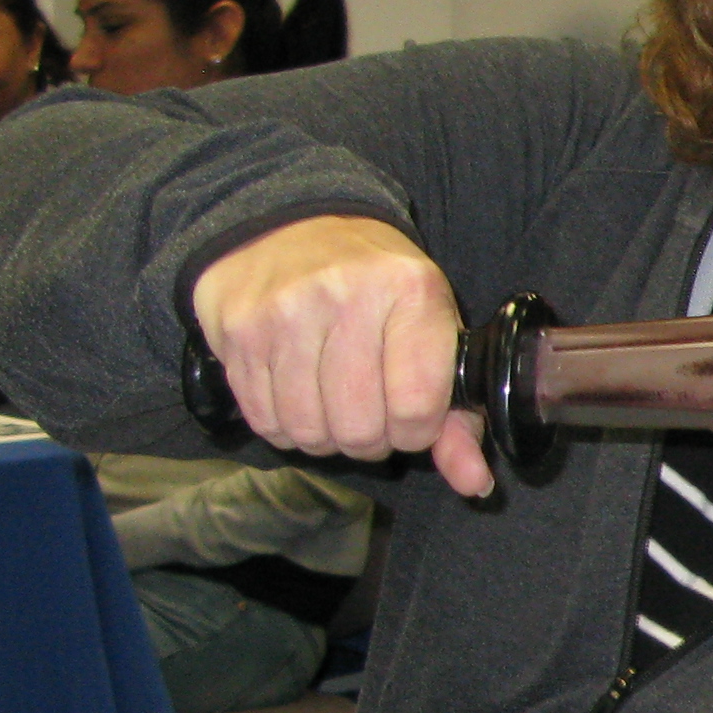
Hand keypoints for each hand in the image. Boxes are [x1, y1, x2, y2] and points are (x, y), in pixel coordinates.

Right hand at [187, 215, 490, 495]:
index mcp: (411, 292)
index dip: (417, 431)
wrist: (288, 227)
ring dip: (325, 437)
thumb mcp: (433, 332)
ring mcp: (284, 314)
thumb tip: (474, 485)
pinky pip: (264, 421)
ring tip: (335, 405)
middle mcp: (345, 297)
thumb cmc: (377, 288)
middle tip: (372, 414)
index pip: (416, 407)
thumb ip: (459, 417)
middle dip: (370, 440)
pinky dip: (286, 426)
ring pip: (307, 432)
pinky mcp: (238, 332)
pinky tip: (299, 395)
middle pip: (358, 430)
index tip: (413, 416)